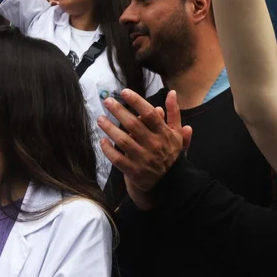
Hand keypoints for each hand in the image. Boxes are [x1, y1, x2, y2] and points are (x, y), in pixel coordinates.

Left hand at [98, 90, 192, 208]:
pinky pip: (118, 159)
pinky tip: (102, 141)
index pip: (150, 114)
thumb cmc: (171, 154)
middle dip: (119, 111)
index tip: (124, 92)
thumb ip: (174, 113)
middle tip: (107, 101)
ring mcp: (144, 159)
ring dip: (110, 129)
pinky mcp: (134, 172)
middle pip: (134, 125)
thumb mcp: (176, 134)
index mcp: (165, 134)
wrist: (171, 184)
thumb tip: (172, 93)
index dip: (137, 101)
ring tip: (100, 119)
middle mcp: (154, 145)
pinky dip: (108, 150)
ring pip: (123, 141)